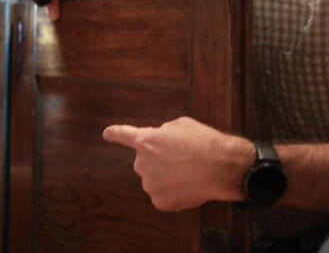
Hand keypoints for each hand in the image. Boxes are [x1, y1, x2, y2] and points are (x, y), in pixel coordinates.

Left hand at [102, 117, 252, 210]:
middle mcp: (142, 163)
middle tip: (182, 158)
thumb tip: (158, 141)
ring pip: (155, 179)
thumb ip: (162, 132)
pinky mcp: (160, 201)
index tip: (107, 133)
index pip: (123, 135)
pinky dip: (174, 191)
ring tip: (189, 171)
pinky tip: (189, 185)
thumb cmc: (204, 142)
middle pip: (145, 161)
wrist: (222, 167)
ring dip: (167, 176)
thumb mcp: (180, 125)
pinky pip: (164, 195)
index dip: (114, 133)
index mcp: (145, 140)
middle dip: (159, 160)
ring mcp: (150, 184)